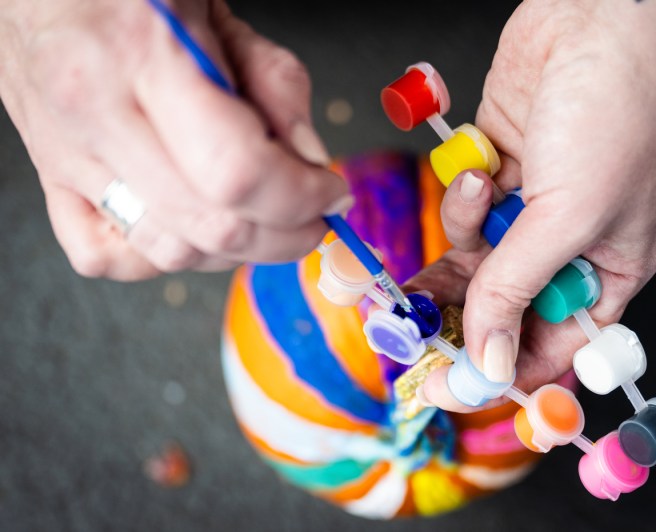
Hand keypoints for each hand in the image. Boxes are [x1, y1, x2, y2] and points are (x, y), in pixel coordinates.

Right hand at [0, 0, 349, 280]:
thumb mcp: (214, 9)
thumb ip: (274, 83)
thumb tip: (311, 160)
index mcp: (142, 56)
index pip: (238, 173)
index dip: (301, 197)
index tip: (330, 192)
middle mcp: (97, 114)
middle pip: (212, 226)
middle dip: (286, 235)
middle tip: (313, 214)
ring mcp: (67, 156)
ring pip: (170, 252)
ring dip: (238, 250)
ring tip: (264, 218)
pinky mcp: (52, 181)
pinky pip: (109, 258)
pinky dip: (166, 257)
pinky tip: (193, 225)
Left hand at [409, 0, 655, 410]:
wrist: (597, 17)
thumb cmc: (617, 111)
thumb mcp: (571, 216)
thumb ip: (518, 289)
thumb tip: (490, 360)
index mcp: (610, 270)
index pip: (552, 345)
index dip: (501, 371)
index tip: (447, 384)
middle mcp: (569, 246)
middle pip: (504, 307)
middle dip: (462, 312)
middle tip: (415, 324)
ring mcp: (531, 209)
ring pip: (476, 260)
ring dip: (463, 241)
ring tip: (477, 199)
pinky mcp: (499, 173)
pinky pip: (466, 210)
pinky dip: (464, 195)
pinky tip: (482, 168)